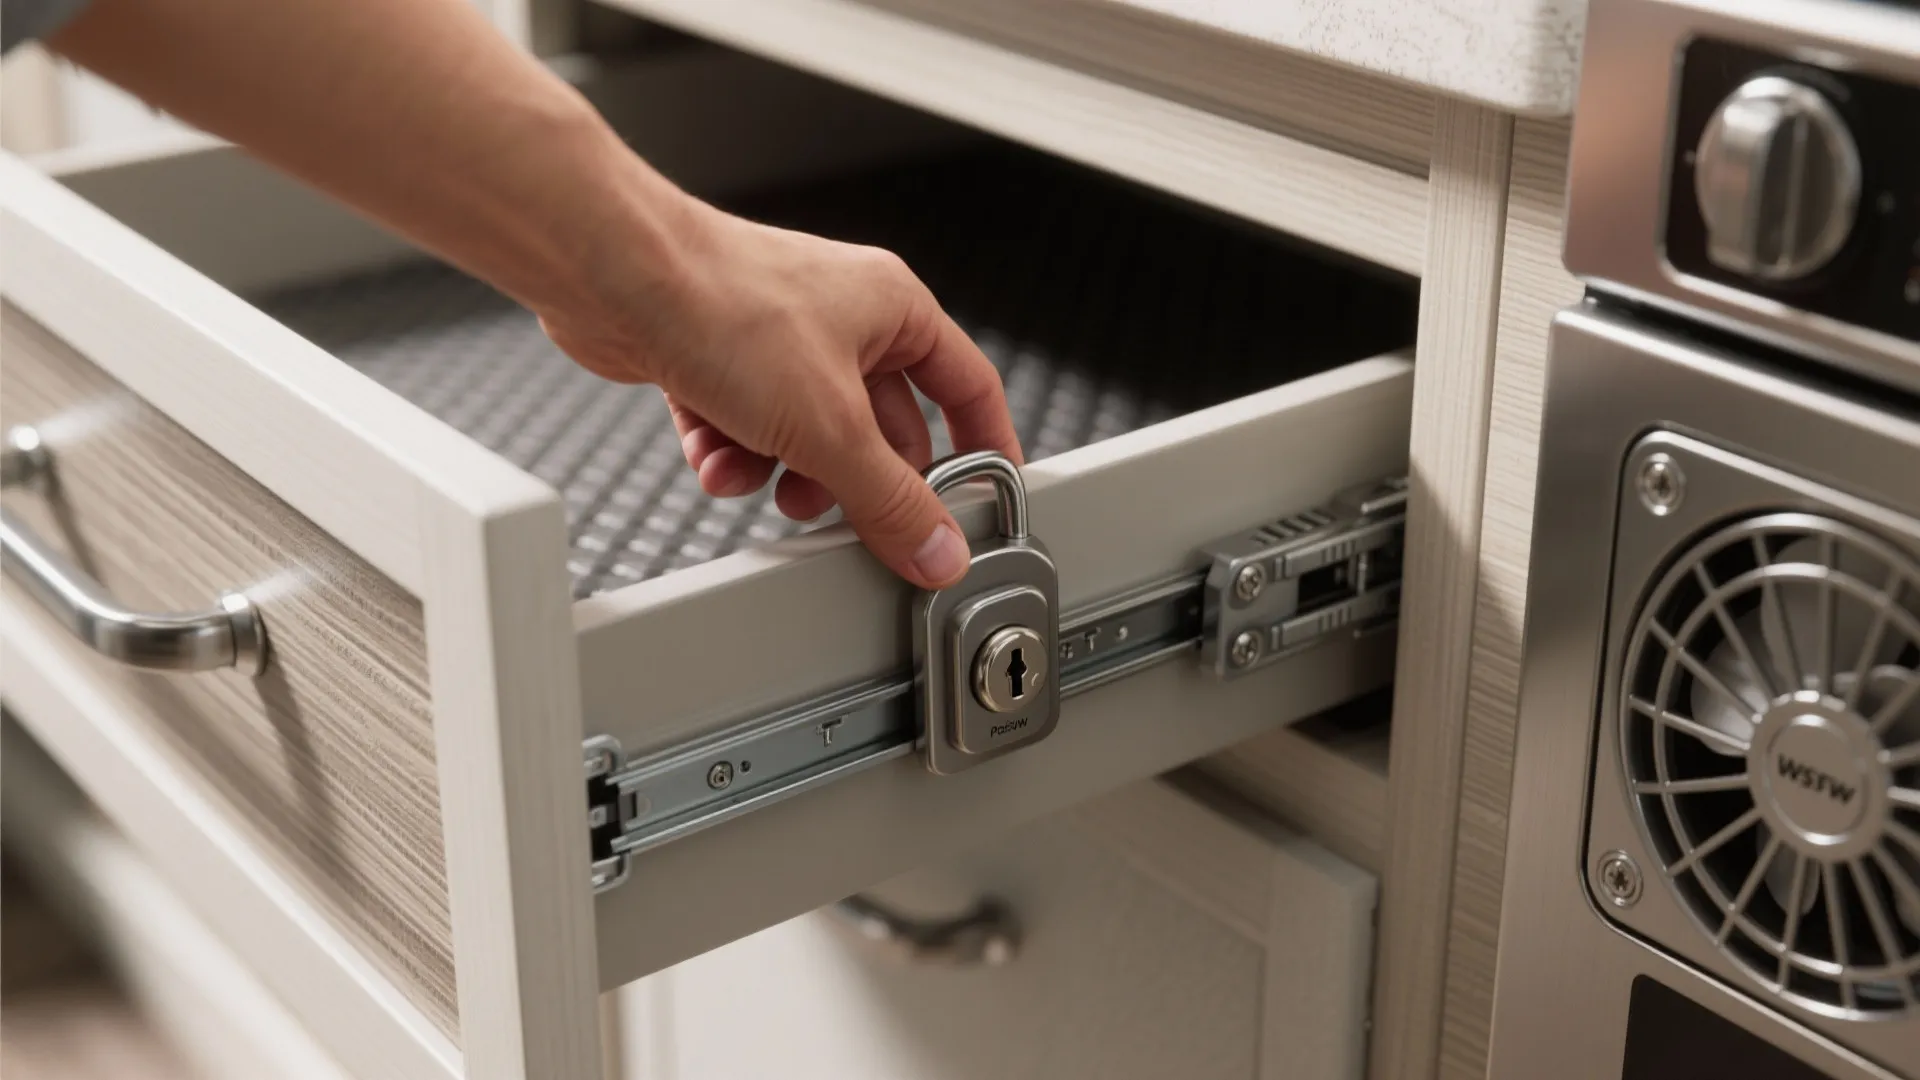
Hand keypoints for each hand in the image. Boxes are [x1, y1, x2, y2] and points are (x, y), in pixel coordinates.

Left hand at [538, 201, 1022, 590]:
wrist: (612, 275)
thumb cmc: (722, 304)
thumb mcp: (830, 427)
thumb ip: (890, 500)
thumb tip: (940, 550)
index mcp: (893, 309)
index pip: (968, 386)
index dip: (984, 447)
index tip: (989, 501)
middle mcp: (841, 318)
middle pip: (882, 429)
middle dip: (856, 480)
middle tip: (849, 518)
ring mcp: (778, 340)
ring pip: (809, 437)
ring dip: (786, 475)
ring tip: (765, 485)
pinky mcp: (717, 359)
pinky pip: (745, 430)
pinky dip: (731, 455)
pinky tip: (713, 460)